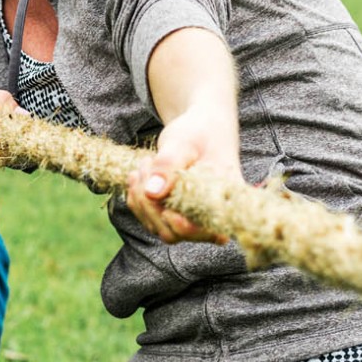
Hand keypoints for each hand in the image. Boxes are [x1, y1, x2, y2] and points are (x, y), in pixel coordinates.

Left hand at [125, 104, 237, 244]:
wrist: (201, 129)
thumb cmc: (199, 133)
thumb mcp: (183, 143)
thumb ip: (168, 165)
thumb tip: (152, 193)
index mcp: (224, 201)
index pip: (205, 232)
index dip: (182, 226)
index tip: (165, 207)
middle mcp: (209, 216)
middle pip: (173, 232)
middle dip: (150, 203)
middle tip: (148, 164)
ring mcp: (190, 218)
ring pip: (157, 226)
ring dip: (141, 198)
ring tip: (146, 164)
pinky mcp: (173, 213)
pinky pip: (148, 218)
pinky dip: (137, 199)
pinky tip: (138, 175)